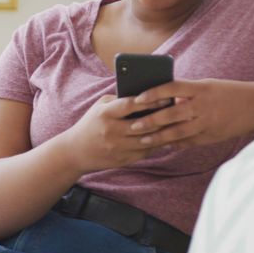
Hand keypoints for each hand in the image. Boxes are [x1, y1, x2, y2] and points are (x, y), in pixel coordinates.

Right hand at [59, 94, 178, 173]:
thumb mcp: (99, 107)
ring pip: (148, 140)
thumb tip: (144, 93)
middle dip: (163, 117)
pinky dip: (157, 144)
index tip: (165, 96)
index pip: (130, 105)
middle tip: (178, 110)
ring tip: (176, 124)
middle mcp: (112, 132)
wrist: (75, 152)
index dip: (149, 100)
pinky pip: (145, 152)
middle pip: (144, 124)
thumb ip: (119, 100)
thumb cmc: (91, 124)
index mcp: (105, 114)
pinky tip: (167, 137)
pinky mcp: (122, 160)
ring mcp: (117, 147)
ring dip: (164, 132)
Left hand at [123, 79, 253, 148]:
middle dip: (151, 120)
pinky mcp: (211, 136)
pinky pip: (188, 142)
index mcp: (201, 89)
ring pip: (178, 132)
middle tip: (133, 125)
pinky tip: (162, 145)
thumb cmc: (228, 92)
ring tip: (143, 140)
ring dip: (158, 136)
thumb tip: (163, 100)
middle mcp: (203, 106)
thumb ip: (187, 93)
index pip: (172, 88)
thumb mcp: (207, 86)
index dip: (154, 93)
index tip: (138, 98)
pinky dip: (174, 144)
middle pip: (171, 113)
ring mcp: (207, 123)